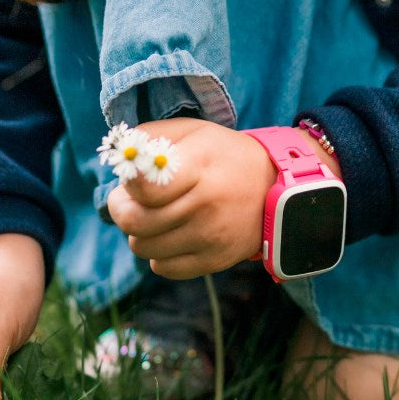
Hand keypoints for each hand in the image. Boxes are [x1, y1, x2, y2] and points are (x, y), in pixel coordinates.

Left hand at [107, 118, 278, 278]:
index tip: (130, 179)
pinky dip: (159, 254)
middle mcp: (205, 204)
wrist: (278, 188)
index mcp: (199, 167)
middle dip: (122, 210)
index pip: (143, 188)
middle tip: (128, 201)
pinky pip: (164, 268)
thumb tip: (120, 154)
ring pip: (143, 248)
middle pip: (134, 222)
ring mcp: (210, 237)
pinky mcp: (215, 260)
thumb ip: (152, 135)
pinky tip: (172, 235)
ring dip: (140, 233)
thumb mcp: (194, 131)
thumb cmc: (226, 156)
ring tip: (155, 217)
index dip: (126, 185)